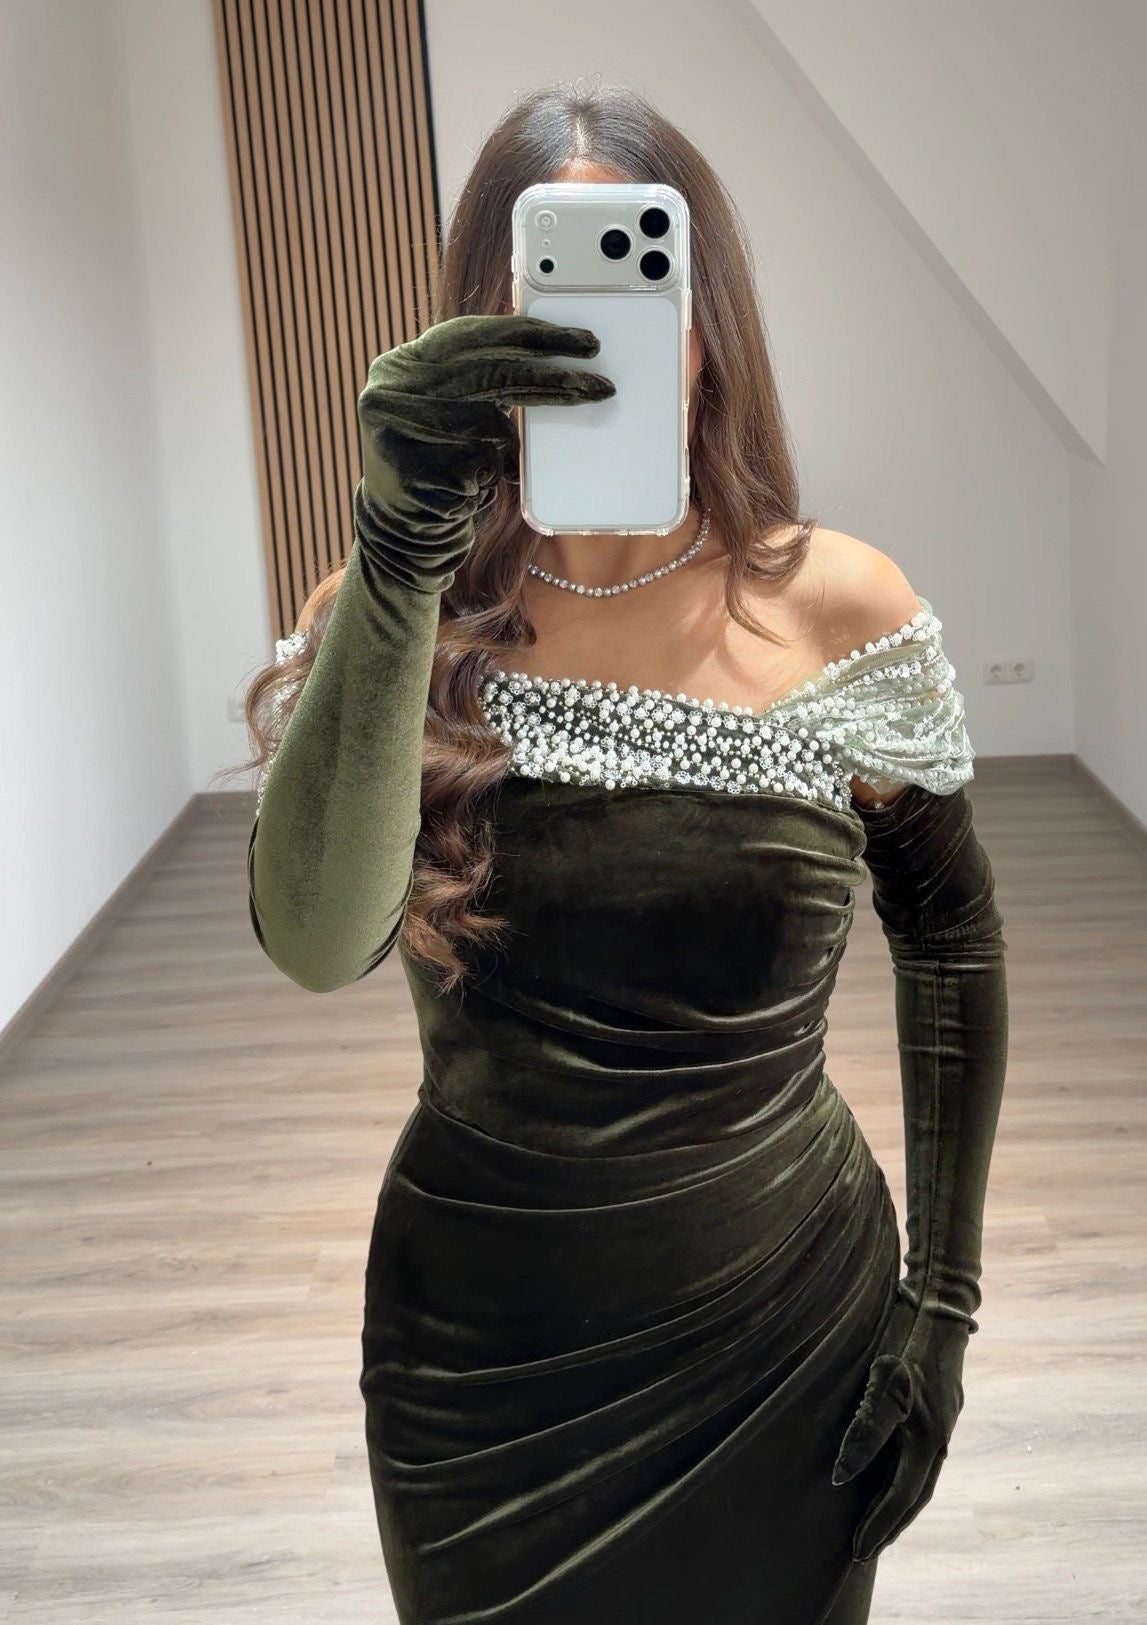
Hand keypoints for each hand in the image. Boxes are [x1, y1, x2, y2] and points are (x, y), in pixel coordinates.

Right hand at [354, 314, 614, 591]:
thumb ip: (477, 381)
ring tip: (488, 466)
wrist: (397, 535)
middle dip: (552, 381)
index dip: (533, 335)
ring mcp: (400, 430)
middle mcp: (392, 390)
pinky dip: (489, 479)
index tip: (584, 343)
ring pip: (491, 426)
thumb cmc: (440, 467)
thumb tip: (551, 354)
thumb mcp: (448, 413)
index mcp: (400, 365)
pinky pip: (482, 468)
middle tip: (602, 387)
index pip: (476, 335)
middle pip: (492, 373)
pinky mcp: (415, 472)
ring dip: (503, 449)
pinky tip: (467, 490)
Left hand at [831, 1288, 971, 1560]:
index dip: (880, 1523)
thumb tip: (842, 1474)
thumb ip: (867, 1428)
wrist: (941, 1309)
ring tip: (876, 1524)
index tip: (858, 1550)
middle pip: (916, 1495)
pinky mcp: (937, 1410)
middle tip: (864, 1550)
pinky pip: (921, 1457)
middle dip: (891, 1524)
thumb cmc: (909, 1343)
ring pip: (921, 1478)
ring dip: (899, 1504)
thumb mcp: (886, 1382)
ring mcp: (941, 1424)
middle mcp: (939, 1438)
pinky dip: (905, 1477)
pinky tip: (890, 1476)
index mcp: (929, 1439)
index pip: (902, 1496)